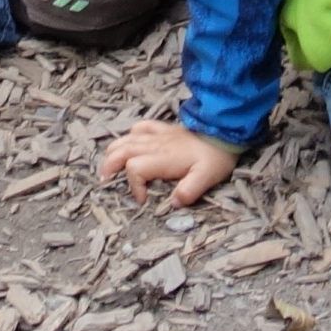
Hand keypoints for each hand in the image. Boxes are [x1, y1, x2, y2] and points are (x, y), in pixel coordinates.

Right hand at [100, 119, 238, 209]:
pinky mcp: (163, 129)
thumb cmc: (215, 158)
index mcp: (163, 158)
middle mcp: (155, 144)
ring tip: (107, 167)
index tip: (143, 199)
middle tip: (105, 182)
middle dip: (110, 166)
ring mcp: (158, 134)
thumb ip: (189, 191)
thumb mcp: (206, 178)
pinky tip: (128, 143)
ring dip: (113, 152)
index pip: (135, 168)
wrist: (225, 133)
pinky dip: (130, 135)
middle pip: (122, 151)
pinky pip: (140, 127)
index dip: (133, 186)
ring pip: (126, 139)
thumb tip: (173, 203)